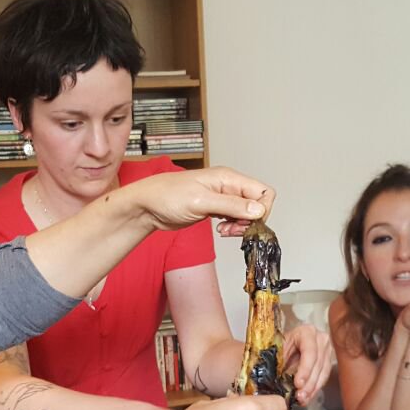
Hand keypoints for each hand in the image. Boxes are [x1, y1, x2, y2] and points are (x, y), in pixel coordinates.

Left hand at [126, 167, 273, 235]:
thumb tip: (258, 210)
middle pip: (257, 204)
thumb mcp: (201, 201)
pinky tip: (221, 230)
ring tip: (225, 231)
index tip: (249, 223)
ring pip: (247, 213)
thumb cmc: (167, 196)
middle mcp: (228, 186)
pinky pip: (235, 219)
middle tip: (234, 229)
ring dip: (241, 226)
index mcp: (228, 178)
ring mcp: (222, 198)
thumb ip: (231, 205)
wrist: (147, 206)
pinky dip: (232, 227)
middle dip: (250, 220)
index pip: (263, 192)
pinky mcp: (215, 209)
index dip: (261, 210)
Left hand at [282, 324, 333, 404]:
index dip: (305, 369)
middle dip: (309, 383)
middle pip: (318, 363)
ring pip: (323, 372)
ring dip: (312, 388)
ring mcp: (327, 350)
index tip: (298, 384)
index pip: (310, 351)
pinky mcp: (328, 361)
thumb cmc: (281, 345)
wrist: (288, 344)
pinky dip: (315, 389)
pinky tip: (307, 397)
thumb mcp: (278, 349)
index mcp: (306, 332)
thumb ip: (279, 361)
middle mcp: (320, 339)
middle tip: (300, 396)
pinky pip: (324, 377)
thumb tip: (276, 380)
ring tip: (303, 399)